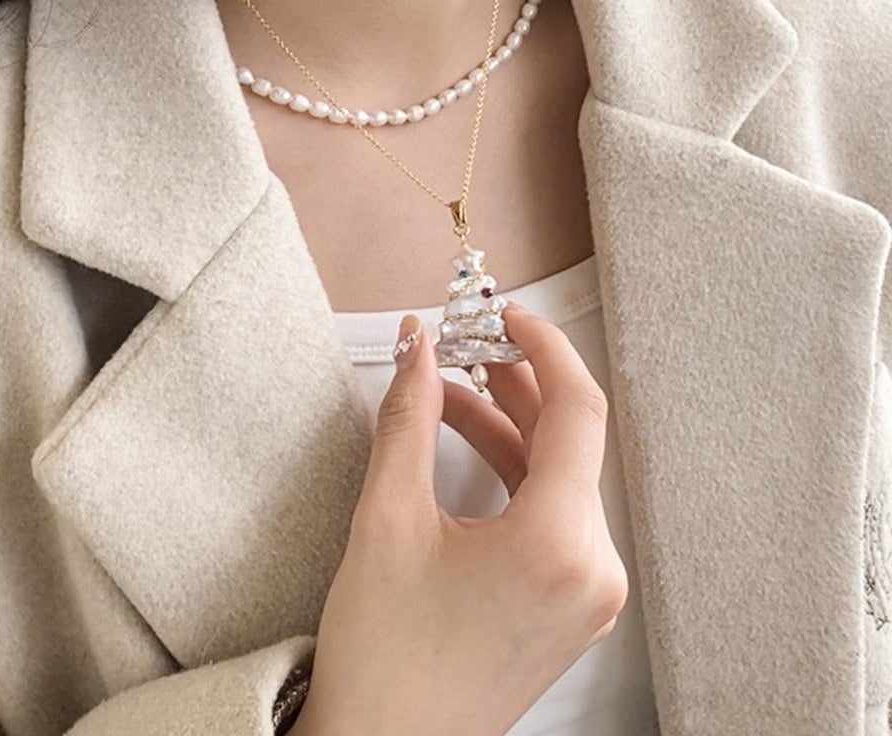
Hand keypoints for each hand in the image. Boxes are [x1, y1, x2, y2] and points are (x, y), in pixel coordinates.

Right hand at [289, 305, 627, 735]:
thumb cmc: (383, 658)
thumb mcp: (387, 520)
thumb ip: (408, 419)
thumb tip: (416, 349)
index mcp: (559, 545)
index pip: (577, 410)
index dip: (542, 346)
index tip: (505, 315)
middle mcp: (592, 569)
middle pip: (571, 439)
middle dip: (517, 380)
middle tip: (466, 341)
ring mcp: (587, 591)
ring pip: (560, 474)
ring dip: (509, 424)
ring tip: (452, 388)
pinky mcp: (569, 603)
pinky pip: (553, 512)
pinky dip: (514, 470)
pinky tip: (468, 441)